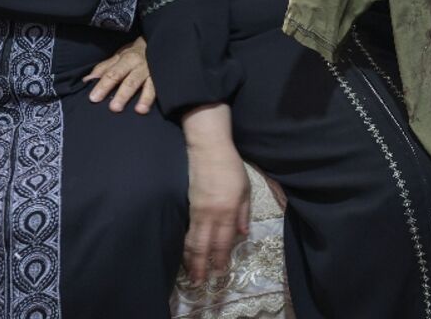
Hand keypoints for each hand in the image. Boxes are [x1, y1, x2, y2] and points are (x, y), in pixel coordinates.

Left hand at [84, 37, 154, 113]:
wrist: (157, 44)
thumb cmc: (134, 54)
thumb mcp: (118, 57)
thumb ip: (104, 68)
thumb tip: (87, 80)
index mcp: (126, 59)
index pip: (112, 74)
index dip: (103, 86)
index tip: (94, 98)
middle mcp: (139, 66)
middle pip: (129, 82)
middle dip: (122, 95)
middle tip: (113, 108)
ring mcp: (152, 73)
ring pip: (147, 86)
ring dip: (143, 98)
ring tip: (138, 110)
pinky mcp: (162, 79)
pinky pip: (157, 90)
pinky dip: (152, 99)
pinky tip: (146, 109)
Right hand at [182, 106, 250, 283]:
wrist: (208, 148)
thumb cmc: (231, 166)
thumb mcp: (245, 189)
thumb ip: (244, 213)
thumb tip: (242, 235)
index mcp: (229, 209)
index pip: (224, 241)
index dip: (221, 258)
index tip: (220, 272)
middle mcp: (212, 214)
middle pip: (205, 246)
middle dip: (202, 265)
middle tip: (200, 282)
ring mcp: (198, 210)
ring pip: (192, 241)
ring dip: (191, 260)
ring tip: (191, 274)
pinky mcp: (188, 205)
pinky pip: (186, 230)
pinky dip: (185, 244)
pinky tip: (185, 252)